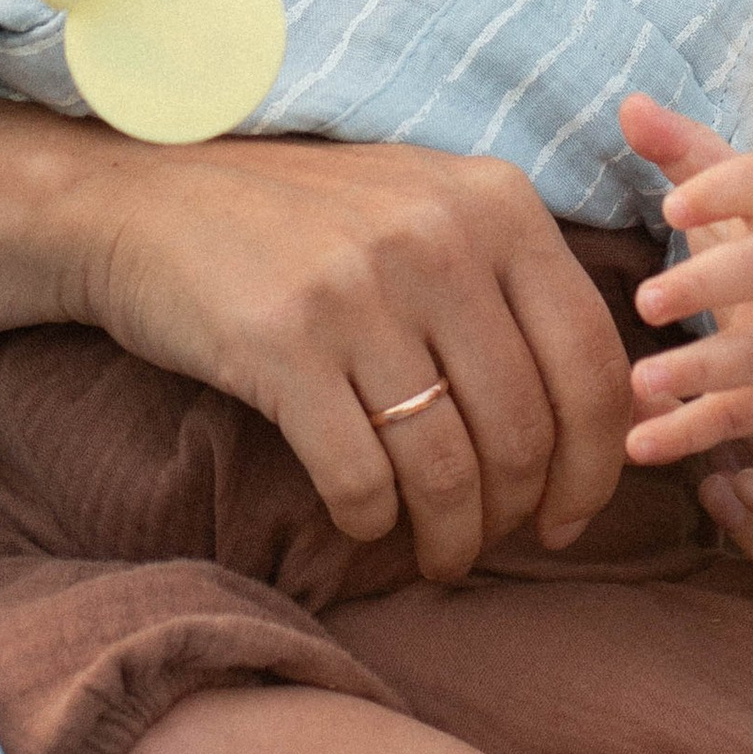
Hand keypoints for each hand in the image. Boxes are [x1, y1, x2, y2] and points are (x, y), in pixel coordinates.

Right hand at [69, 130, 632, 583]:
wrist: (139, 201)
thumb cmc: (297, 223)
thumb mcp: (423, 204)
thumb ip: (511, 278)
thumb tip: (613, 405)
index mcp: (494, 201)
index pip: (591, 358)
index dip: (596, 460)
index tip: (571, 514)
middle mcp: (438, 236)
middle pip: (525, 426)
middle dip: (519, 511)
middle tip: (489, 541)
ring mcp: (359, 287)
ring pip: (449, 464)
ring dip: (451, 535)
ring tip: (437, 553)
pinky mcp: (283, 341)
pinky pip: (361, 476)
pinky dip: (370, 521)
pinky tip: (362, 520)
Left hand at [618, 99, 752, 469]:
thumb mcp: (739, 191)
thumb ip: (684, 149)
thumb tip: (629, 103)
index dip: (723, 191)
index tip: (670, 206)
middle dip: (711, 285)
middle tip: (647, 301)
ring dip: (703, 369)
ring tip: (640, 381)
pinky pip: (743, 417)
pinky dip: (691, 434)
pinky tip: (637, 445)